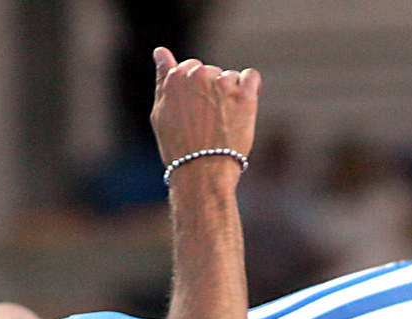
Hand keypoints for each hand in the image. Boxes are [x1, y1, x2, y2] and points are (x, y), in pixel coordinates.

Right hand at [149, 46, 259, 169]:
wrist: (202, 173)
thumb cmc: (179, 148)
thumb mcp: (161, 113)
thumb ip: (163, 79)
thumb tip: (161, 52)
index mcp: (175, 77)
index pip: (190, 68)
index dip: (194, 91)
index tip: (196, 112)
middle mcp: (198, 75)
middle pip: (210, 72)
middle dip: (211, 91)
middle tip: (207, 122)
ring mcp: (221, 84)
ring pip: (230, 77)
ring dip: (229, 94)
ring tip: (222, 123)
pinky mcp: (244, 94)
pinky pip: (251, 77)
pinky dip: (250, 89)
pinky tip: (242, 108)